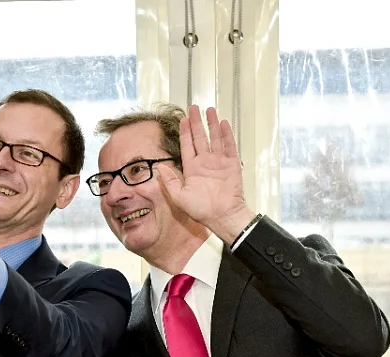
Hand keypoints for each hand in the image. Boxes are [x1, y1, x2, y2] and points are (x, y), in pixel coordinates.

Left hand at [157, 105, 254, 242]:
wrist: (221, 216)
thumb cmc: (201, 210)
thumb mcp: (179, 196)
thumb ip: (169, 181)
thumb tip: (158, 167)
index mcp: (192, 169)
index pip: (187, 145)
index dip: (185, 132)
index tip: (182, 119)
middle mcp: (205, 163)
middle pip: (200, 137)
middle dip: (197, 122)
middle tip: (194, 107)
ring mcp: (219, 162)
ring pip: (215, 138)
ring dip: (212, 124)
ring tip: (209, 110)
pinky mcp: (231, 164)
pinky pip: (229, 146)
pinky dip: (227, 135)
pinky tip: (224, 123)